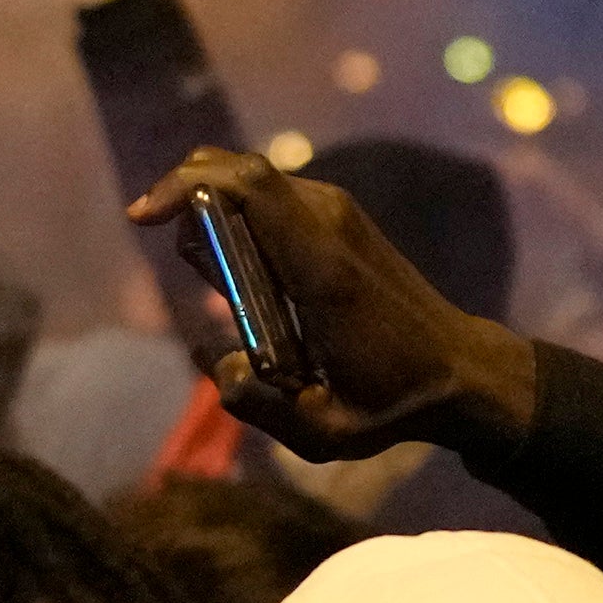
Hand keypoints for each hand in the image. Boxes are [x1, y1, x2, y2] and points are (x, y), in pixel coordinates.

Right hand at [127, 148, 538, 466]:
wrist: (460, 370)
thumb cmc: (391, 403)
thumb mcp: (322, 431)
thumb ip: (254, 404)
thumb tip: (211, 357)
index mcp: (322, 268)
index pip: (250, 187)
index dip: (185, 184)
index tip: (142, 216)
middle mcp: (330, 223)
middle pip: (240, 170)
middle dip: (189, 199)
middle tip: (187, 262)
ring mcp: (340, 214)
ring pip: (253, 181)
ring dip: (215, 213)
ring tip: (222, 283)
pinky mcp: (342, 218)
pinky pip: (273, 197)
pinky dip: (240, 219)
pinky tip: (247, 276)